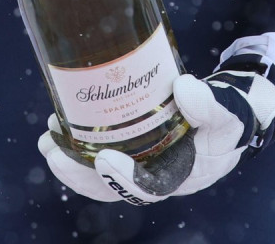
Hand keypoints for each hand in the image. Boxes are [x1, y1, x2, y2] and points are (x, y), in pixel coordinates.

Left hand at [38, 53, 274, 202]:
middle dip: (79, 173)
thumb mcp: (227, 112)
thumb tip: (184, 87)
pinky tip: (59, 131)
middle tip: (52, 151)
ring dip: (70, 162)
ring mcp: (140, 166)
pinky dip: (78, 149)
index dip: (124, 179)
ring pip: (99, 176)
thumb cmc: (227, 120)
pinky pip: (99, 158)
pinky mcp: (131, 150)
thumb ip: (210, 104)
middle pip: (111, 188)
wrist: (225, 118)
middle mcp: (154, 176)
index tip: (103, 160)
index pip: (148, 187)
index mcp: (178, 175)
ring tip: (47, 140)